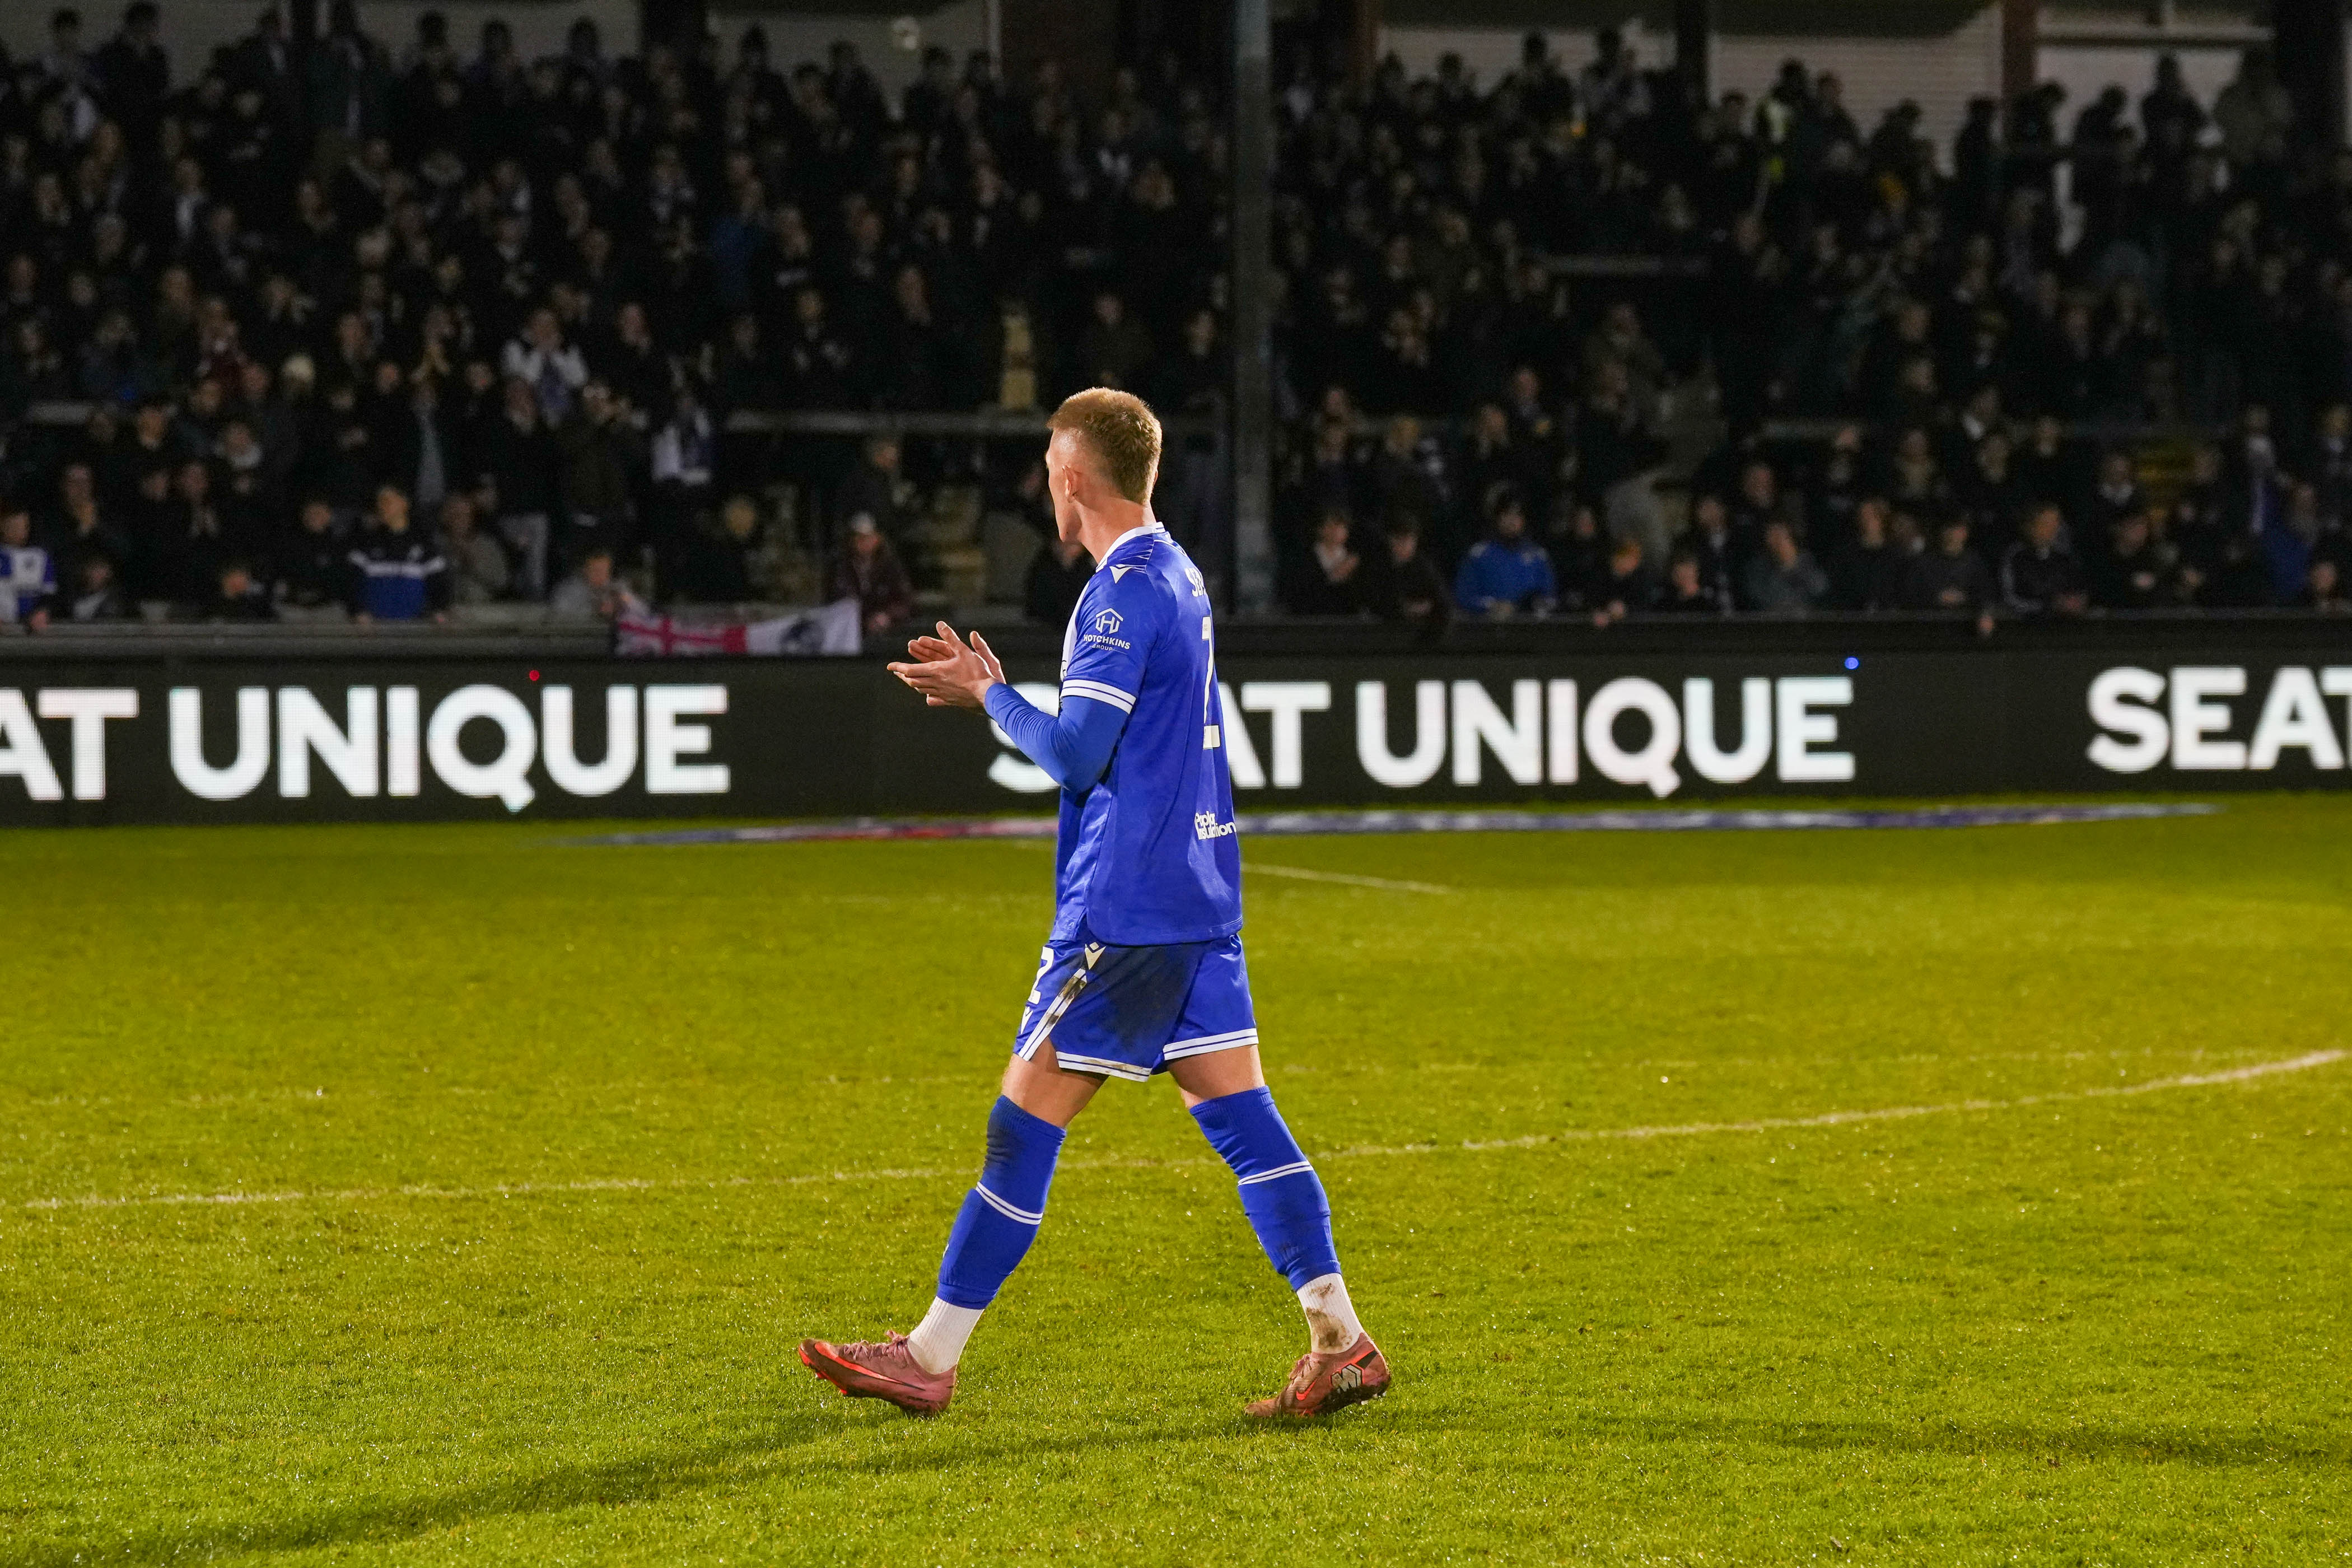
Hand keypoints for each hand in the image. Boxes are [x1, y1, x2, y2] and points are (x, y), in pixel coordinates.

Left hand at [887, 621, 1004, 709]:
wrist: (987, 694)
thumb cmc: (977, 672)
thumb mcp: (964, 651)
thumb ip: (951, 637)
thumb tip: (940, 624)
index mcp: (936, 671)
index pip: (911, 669)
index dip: (899, 667)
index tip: (889, 666)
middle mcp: (935, 683)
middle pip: (913, 680)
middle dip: (903, 675)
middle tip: (897, 672)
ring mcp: (941, 694)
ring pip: (922, 689)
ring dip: (913, 683)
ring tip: (910, 680)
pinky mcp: (949, 701)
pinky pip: (933, 699)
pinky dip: (927, 694)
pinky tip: (928, 696)